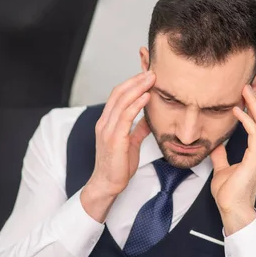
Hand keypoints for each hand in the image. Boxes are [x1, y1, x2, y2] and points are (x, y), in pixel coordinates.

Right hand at [88, 71, 155, 196]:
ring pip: (121, 101)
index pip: (117, 95)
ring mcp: (108, 130)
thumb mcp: (130, 143)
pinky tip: (146, 96)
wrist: (107, 184)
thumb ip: (137, 129)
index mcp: (107, 122)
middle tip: (151, 72)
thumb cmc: (118, 166)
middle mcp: (105, 122)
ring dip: (138, 88)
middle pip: (119, 93)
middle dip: (136, 80)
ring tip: (151, 79)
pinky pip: (125, 116)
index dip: (131, 83)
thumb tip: (149, 119)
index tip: (146, 75)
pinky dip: (136, 104)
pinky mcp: (114, 139)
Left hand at [210, 85, 255, 233]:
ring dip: (254, 104)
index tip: (246, 94)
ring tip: (244, 90)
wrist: (232, 210)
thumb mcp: (223, 169)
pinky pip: (254, 133)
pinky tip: (237, 110)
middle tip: (247, 85)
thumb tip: (216, 145)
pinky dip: (247, 119)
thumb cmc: (229, 194)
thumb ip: (221, 156)